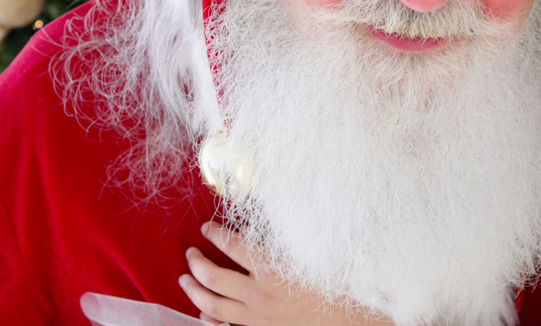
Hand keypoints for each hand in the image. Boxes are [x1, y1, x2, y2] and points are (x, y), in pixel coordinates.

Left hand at [179, 221, 392, 325]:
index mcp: (273, 268)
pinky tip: (204, 316)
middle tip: (190, 254)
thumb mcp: (315, 254)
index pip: (233, 245)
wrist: (356, 322)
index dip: (216, 235)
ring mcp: (259, 317)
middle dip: (196, 264)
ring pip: (214, 305)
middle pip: (214, 277)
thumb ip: (288, 240)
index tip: (207, 228)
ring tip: (185, 280)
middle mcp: (260, 293)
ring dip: (194, 291)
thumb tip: (269, 223)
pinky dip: (211, 320)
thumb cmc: (341, 287)